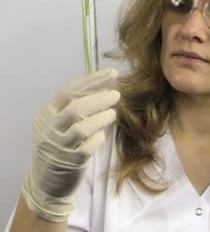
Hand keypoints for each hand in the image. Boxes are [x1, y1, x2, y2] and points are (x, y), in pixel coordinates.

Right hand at [21, 68, 120, 221]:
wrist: (46, 181)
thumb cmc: (60, 145)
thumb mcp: (60, 124)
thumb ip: (77, 107)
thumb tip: (107, 86)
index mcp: (46, 113)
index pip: (69, 91)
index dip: (92, 81)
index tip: (113, 74)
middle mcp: (49, 128)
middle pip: (76, 108)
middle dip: (99, 99)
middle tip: (117, 95)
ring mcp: (59, 146)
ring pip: (81, 128)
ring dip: (101, 118)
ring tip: (113, 114)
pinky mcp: (70, 162)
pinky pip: (87, 147)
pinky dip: (98, 138)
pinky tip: (102, 136)